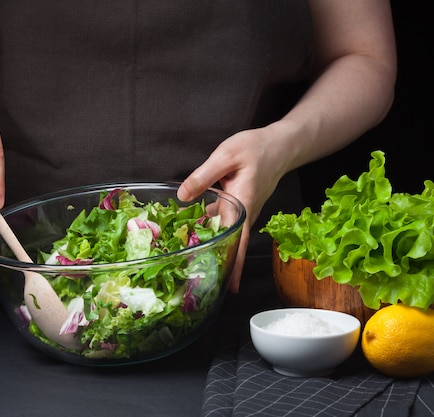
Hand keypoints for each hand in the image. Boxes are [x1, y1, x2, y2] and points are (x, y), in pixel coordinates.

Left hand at [177, 125, 289, 291]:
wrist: (280, 144)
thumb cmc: (257, 148)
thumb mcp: (226, 155)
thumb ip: (203, 176)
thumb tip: (182, 197)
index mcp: (243, 203)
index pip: (238, 240)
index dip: (234, 264)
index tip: (229, 285)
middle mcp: (244, 212)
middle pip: (231, 243)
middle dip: (219, 263)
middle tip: (200, 281)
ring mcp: (242, 210)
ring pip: (224, 232)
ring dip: (210, 245)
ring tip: (187, 258)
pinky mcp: (237, 204)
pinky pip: (220, 220)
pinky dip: (206, 226)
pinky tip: (189, 225)